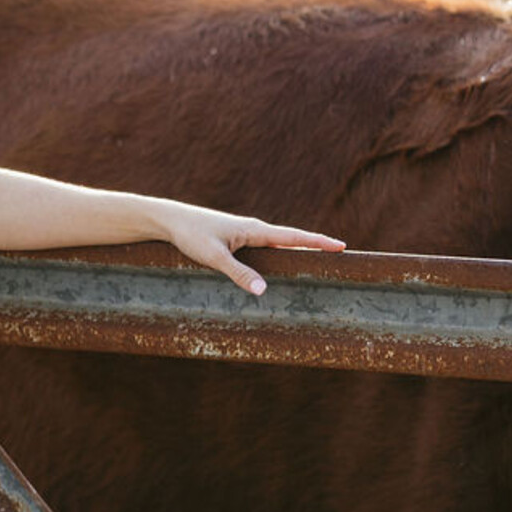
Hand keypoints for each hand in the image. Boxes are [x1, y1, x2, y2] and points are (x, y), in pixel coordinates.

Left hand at [155, 201, 345, 295]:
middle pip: (291, 239)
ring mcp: (244, 233)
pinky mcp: (234, 239)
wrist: (170, 221)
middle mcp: (253, 229)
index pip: (293, 237)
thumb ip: (239, 273)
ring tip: (317, 258)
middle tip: (338, 253)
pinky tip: (279, 262)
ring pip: (277, 243)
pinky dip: (278, 252)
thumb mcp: (214, 257)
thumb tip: (263, 291)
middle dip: (314, 245)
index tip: (341, 246)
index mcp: (254, 230)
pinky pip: (264, 246)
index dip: (318, 242)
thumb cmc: (190, 235)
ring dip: (297, 248)